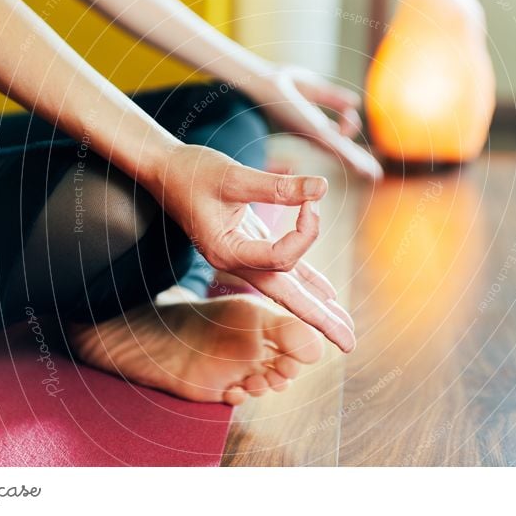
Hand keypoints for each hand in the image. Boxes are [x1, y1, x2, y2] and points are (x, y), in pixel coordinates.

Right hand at [143, 144, 355, 351]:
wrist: (165, 170)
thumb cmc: (193, 171)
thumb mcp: (234, 176)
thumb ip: (277, 187)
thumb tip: (322, 188)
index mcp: (228, 252)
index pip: (281, 258)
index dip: (305, 232)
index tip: (311, 200)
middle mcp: (236, 263)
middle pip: (285, 298)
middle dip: (319, 320)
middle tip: (350, 345)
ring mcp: (243, 258)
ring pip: (286, 288)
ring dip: (317, 307)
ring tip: (344, 328)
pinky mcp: (250, 247)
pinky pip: (283, 270)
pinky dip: (306, 281)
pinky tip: (326, 295)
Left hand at [242, 65, 383, 179]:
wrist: (266, 81)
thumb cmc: (282, 81)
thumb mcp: (314, 88)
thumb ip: (334, 97)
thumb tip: (355, 102)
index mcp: (315, 126)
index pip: (340, 137)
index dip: (352, 128)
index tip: (350, 107)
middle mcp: (315, 135)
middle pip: (342, 151)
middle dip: (359, 162)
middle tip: (375, 175)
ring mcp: (315, 135)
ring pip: (342, 152)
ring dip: (358, 163)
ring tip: (373, 174)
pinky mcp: (314, 132)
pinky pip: (336, 146)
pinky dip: (349, 156)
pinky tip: (360, 165)